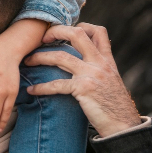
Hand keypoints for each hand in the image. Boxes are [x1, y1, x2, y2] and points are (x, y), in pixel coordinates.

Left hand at [23, 23, 140, 136]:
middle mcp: (100, 63)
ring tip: (27, 62)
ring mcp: (91, 74)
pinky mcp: (83, 89)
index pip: (98, 31)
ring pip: (60, 56)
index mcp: (107, 60)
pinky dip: (41, 87)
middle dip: (56, 32)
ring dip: (40, 57)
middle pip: (77, 34)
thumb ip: (100, 69)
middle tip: (41, 38)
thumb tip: (83, 64)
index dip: (81, 26)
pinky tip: (31, 90)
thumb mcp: (112, 82)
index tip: (65, 32)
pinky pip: (56, 84)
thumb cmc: (115, 107)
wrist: (124, 126)